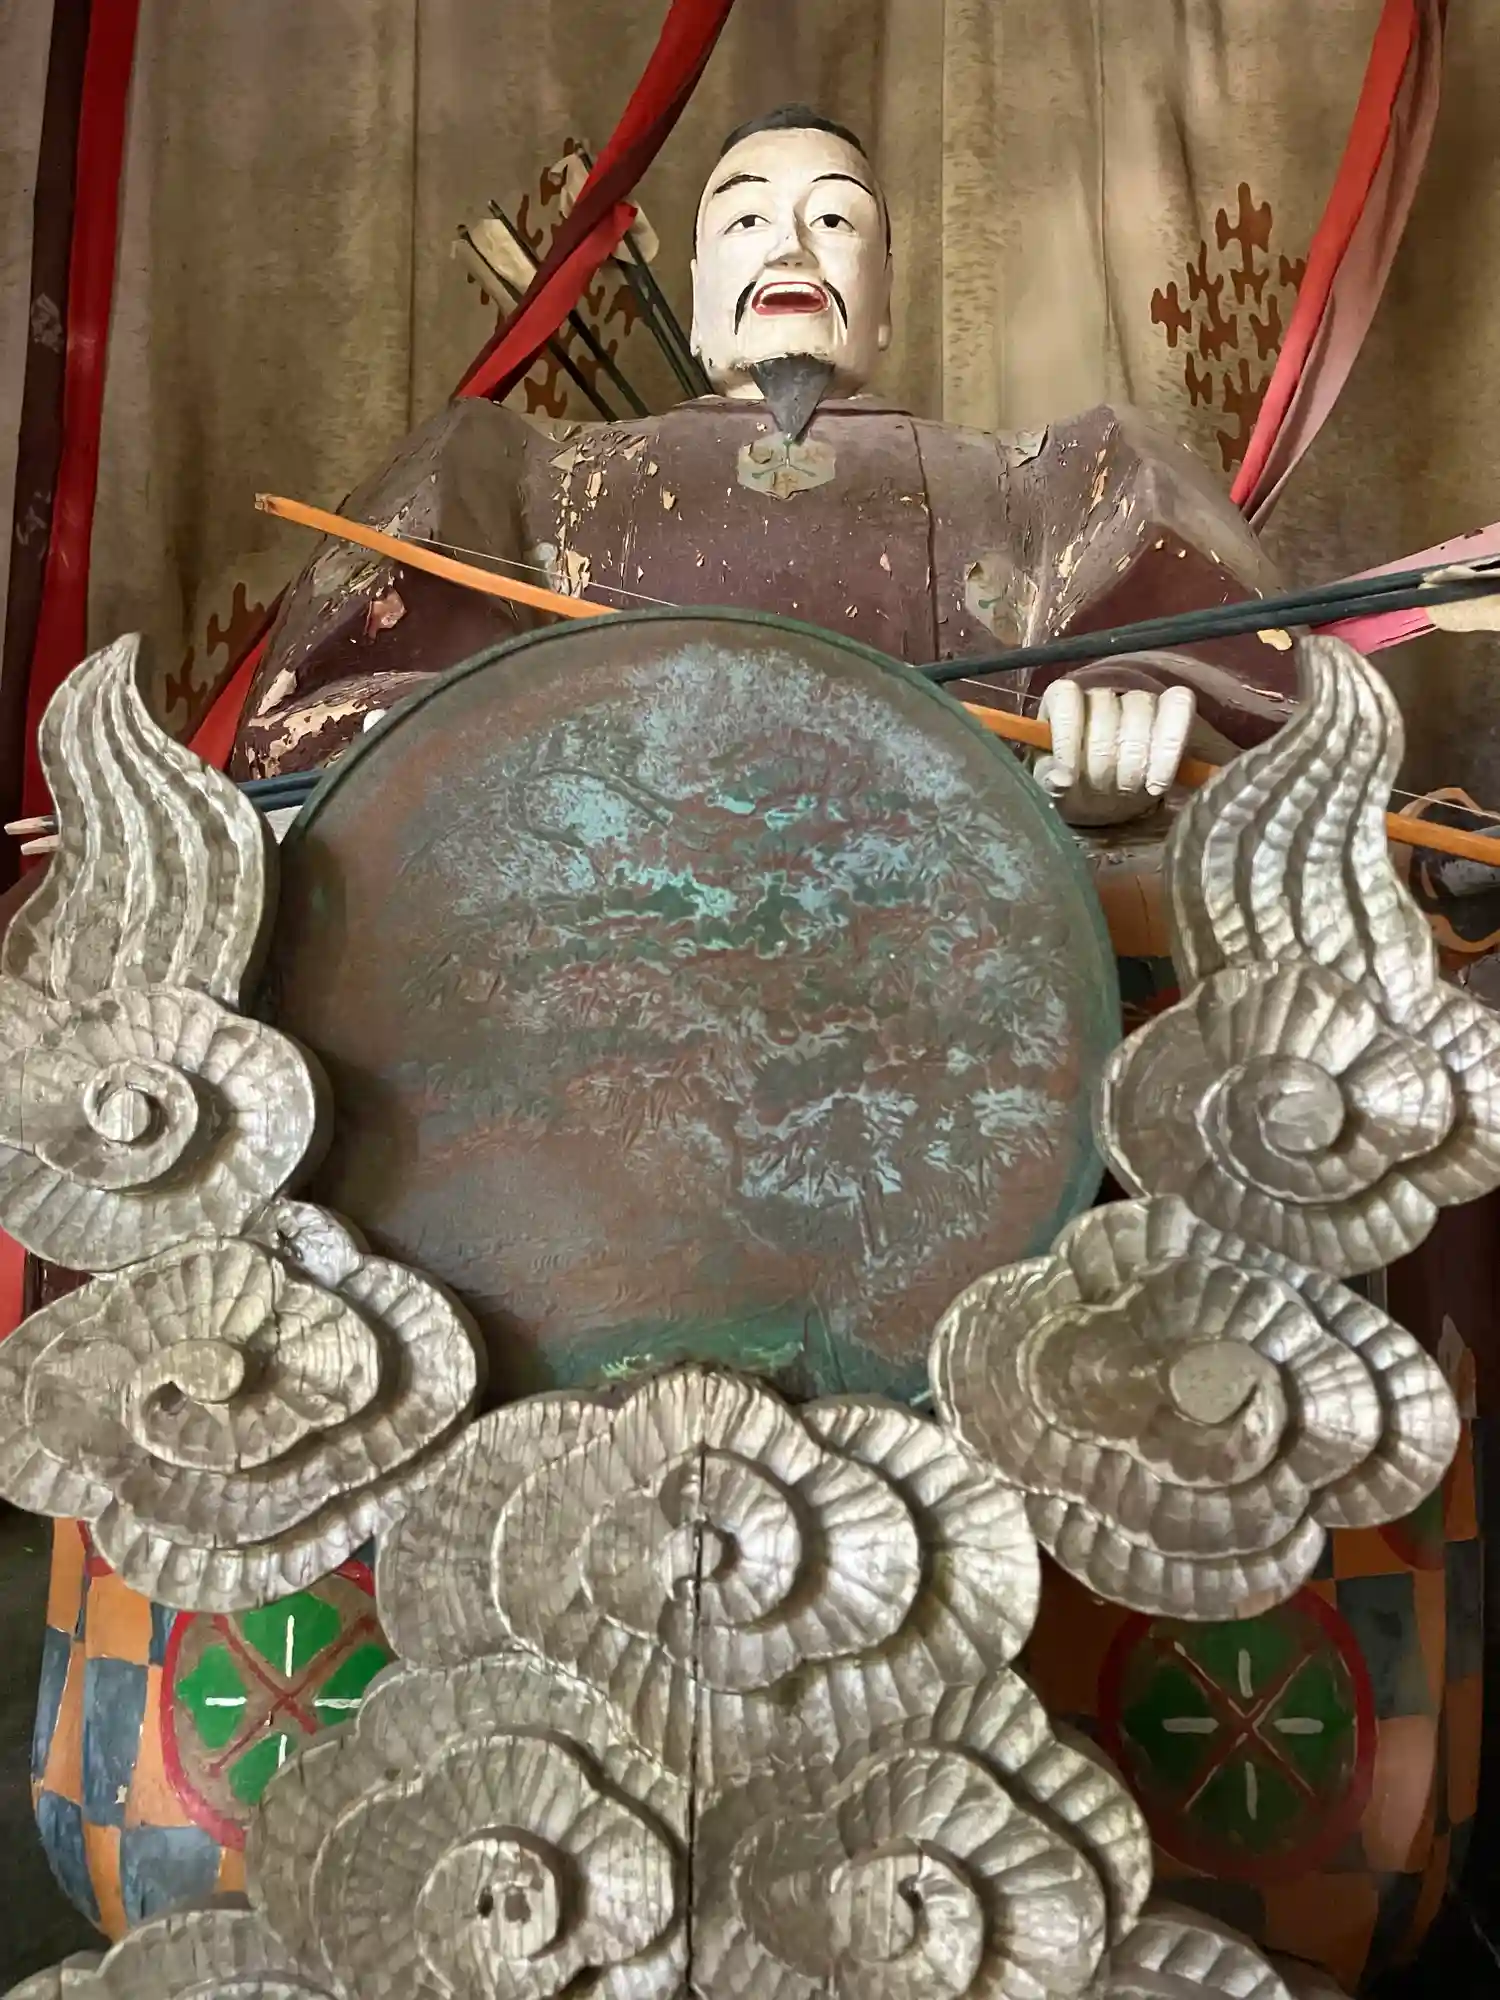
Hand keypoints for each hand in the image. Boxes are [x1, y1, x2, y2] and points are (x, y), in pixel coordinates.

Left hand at [1034, 682, 1196, 826]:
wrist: (1106, 801)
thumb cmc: (1074, 785)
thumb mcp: (1053, 786)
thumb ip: (1049, 780)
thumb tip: (1059, 780)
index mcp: (1062, 701)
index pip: (1066, 697)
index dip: (1067, 735)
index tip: (1068, 777)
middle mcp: (1100, 694)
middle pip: (1106, 709)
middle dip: (1104, 760)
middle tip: (1103, 792)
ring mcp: (1138, 699)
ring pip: (1141, 712)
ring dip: (1135, 762)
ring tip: (1128, 791)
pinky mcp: (1172, 708)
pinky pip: (1179, 707)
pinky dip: (1169, 748)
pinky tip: (1157, 783)